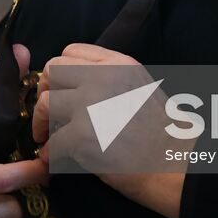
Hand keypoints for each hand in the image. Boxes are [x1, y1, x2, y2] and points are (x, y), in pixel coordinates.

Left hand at [32, 43, 185, 217]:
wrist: (175, 165)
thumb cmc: (162, 133)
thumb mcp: (140, 86)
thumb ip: (109, 77)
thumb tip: (71, 86)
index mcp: (118, 64)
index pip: (71, 51)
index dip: (60, 73)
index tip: (59, 90)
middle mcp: (103, 78)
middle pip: (52, 71)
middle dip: (45, 92)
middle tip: (47, 114)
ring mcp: (90, 105)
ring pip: (45, 104)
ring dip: (42, 123)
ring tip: (47, 137)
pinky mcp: (82, 136)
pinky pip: (51, 142)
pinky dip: (50, 154)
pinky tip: (56, 160)